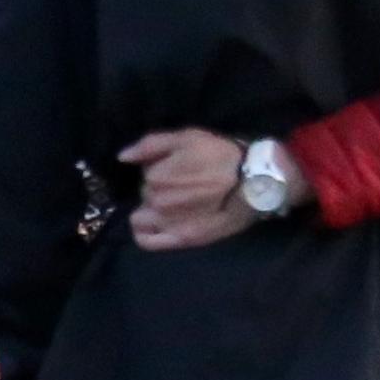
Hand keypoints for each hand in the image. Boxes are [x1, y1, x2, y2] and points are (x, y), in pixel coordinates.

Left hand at [123, 128, 302, 250]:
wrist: (257, 183)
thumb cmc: (222, 156)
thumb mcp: (188, 138)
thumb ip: (150, 145)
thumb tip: (122, 157)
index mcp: (156, 176)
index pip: (146, 172)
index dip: (162, 167)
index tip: (181, 167)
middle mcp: (157, 201)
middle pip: (146, 193)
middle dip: (160, 188)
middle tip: (186, 185)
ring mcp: (168, 223)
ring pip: (142, 216)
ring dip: (153, 209)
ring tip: (175, 205)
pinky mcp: (181, 239)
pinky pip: (147, 241)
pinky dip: (145, 233)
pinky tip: (155, 225)